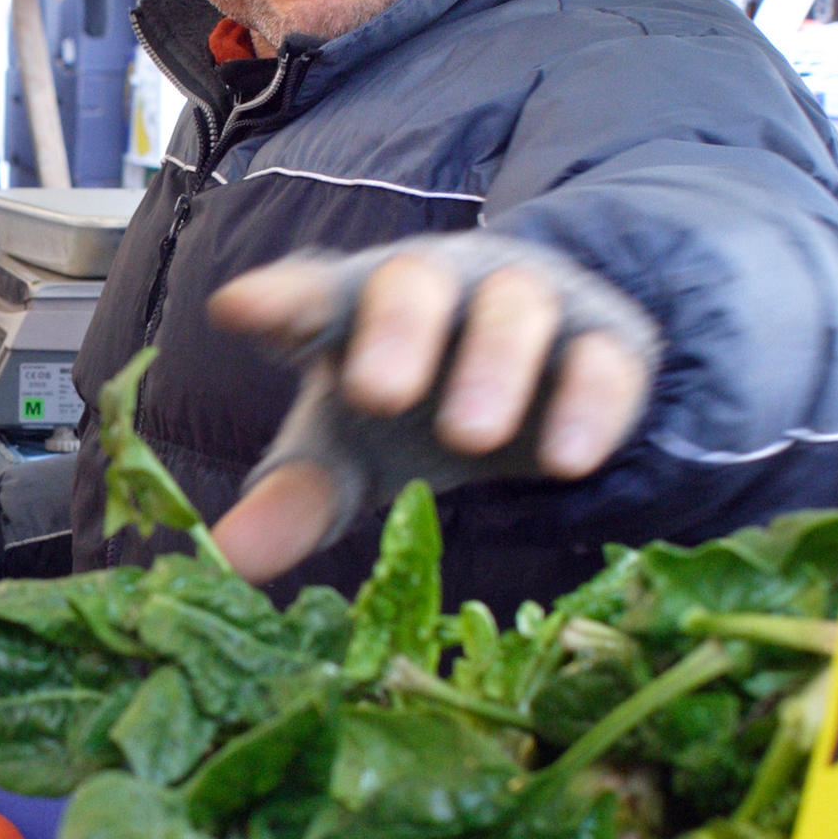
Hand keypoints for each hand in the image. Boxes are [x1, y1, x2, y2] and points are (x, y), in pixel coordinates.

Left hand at [203, 240, 655, 581]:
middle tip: (376, 393)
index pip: (310, 292)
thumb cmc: (418, 415)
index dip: (278, 299)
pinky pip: (603, 359)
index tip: (236, 309)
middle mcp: (439, 285)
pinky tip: (569, 460)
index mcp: (356, 307)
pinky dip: (589, 404)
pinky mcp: (608, 340)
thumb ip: (296, 496)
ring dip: (492, 364)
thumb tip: (229, 559)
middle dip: (395, 328)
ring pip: (513, 305)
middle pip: (412, 279)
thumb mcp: (353, 457)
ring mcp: (527, 301)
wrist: (550, 383)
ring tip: (473, 436)